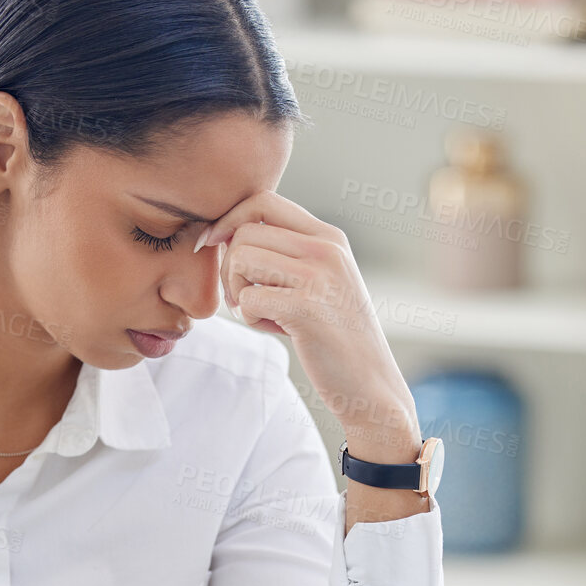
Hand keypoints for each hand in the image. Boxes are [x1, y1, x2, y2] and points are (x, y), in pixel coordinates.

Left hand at [201, 192, 420, 459]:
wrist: (371, 384)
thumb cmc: (337, 336)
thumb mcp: (322, 281)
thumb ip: (288, 254)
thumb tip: (228, 232)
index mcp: (329, 237)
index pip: (263, 201)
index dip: (229, 219)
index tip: (214, 245)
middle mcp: (326, 248)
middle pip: (244, 232)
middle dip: (229, 266)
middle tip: (244, 298)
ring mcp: (318, 276)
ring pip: (241, 260)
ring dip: (238, 292)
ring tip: (263, 314)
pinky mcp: (306, 308)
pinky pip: (248, 300)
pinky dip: (251, 319)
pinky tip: (277, 331)